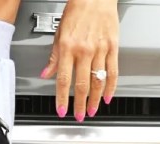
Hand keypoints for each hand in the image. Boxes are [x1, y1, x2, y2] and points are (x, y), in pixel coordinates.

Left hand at [40, 0, 119, 120]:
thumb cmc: (76, 11)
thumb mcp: (59, 33)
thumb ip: (54, 56)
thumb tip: (46, 73)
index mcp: (68, 48)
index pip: (63, 80)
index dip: (62, 98)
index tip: (61, 110)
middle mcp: (84, 50)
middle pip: (82, 84)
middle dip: (80, 104)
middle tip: (79, 116)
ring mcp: (100, 50)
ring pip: (98, 81)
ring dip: (95, 100)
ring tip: (93, 110)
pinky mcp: (113, 47)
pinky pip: (113, 71)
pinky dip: (111, 86)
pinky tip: (108, 96)